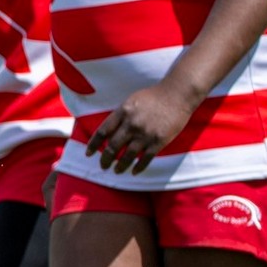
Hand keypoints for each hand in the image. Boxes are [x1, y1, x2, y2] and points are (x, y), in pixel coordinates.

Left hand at [83, 82, 198, 174]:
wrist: (177, 94)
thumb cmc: (153, 97)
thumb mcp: (131, 101)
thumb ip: (120, 116)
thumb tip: (108, 132)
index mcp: (123, 112)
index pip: (102, 132)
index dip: (93, 145)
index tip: (88, 153)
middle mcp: (131, 124)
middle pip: (113, 146)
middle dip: (105, 159)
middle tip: (103, 166)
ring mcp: (145, 133)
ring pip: (128, 155)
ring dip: (120, 166)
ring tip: (116, 171)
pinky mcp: (159, 140)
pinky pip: (146, 158)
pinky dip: (139, 167)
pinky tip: (134, 172)